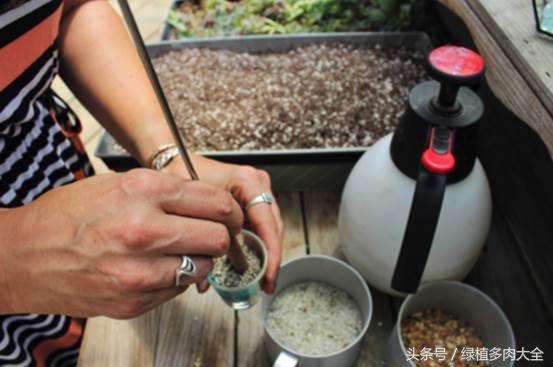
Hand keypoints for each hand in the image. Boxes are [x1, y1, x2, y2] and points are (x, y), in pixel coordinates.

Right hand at [0, 169, 243, 317]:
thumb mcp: (118, 183)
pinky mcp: (133, 300)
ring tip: (180, 251)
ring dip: (199, 259)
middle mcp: (144, 229)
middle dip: (221, 235)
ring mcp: (138, 270)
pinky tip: (156, 267)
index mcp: (142, 191)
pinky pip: (177, 289)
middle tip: (213, 234)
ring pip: (203, 267)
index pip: (216, 202)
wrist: (20, 257)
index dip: (230, 210)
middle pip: (218, 237)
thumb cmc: (67, 216)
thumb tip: (208, 202)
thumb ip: (166, 191)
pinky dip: (175, 278)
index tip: (229, 215)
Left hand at [165, 156, 283, 293]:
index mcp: (247, 181)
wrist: (176, 161)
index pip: (267, 222)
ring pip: (268, 231)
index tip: (268, 275)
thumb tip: (206, 279)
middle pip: (272, 229)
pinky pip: (259, 229)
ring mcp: (256, 194)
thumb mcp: (188, 204)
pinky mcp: (250, 203)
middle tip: (266, 284)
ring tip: (261, 280)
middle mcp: (257, 186)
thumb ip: (200, 241)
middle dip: (270, 259)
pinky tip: (251, 266)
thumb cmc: (182, 174)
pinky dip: (256, 248)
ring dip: (264, 256)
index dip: (271, 253)